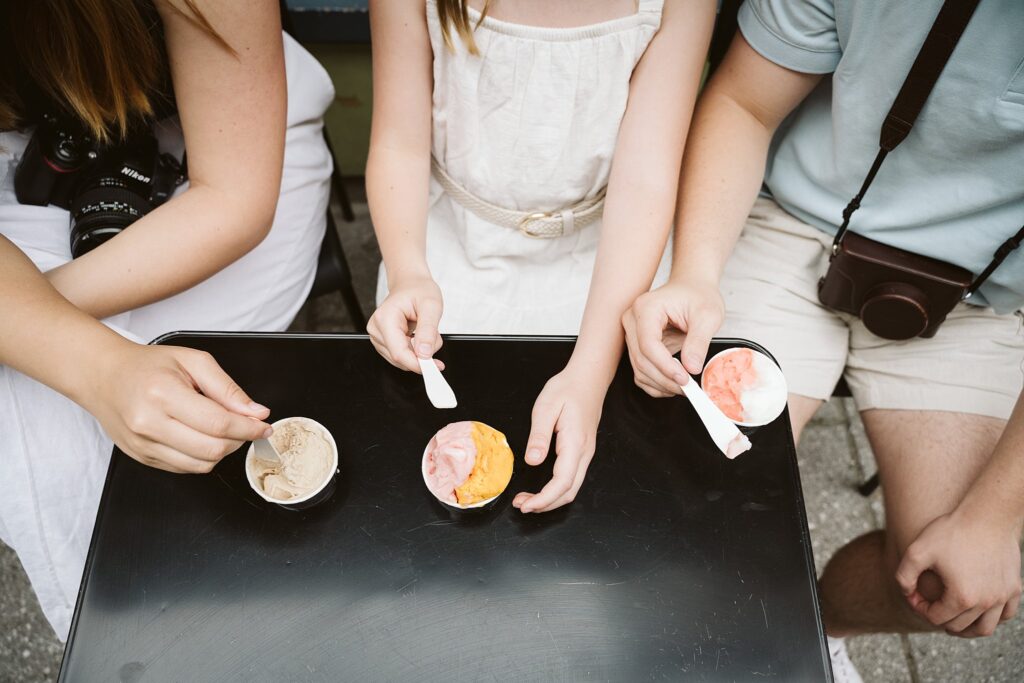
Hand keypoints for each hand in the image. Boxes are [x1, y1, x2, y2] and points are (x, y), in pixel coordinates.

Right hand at [79, 343, 271, 473]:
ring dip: (222, 451)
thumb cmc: (147, 365)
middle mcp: (149, 424)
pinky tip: (200, 436)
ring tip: (221, 429)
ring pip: (201, 465)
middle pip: (212, 449)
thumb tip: (256, 412)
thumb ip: (228, 389)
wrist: (102, 376)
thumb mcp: (193, 362)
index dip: (248, 428)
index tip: (263, 426)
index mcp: (163, 394)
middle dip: (239, 440)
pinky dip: (202, 457)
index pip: (218, 424)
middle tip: (245, 425)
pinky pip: (184, 468)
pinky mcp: (141, 458)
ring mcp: (143, 445)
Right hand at [367, 273, 444, 372]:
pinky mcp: (383, 341)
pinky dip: (414, 350)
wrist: (410, 284)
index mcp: (385, 318)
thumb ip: (428, 331)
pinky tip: (418, 336)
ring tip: (425, 331)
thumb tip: (424, 354)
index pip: (399, 352)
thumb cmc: (419, 290)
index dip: (417, 364)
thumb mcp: (431, 306)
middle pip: (400, 358)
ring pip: (401, 359)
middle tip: (435, 336)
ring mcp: (378, 336)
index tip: (435, 367)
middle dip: (422, 354)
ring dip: (419, 352)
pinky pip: (401, 355)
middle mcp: (377, 329)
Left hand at [512, 365, 604, 512]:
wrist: (588, 378)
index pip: (561, 482)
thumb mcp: (546, 407)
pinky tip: (542, 488)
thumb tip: (533, 461)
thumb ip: (539, 436)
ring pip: (572, 488)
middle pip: (569, 492)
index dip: (543, 499)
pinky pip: (572, 479)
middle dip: (545, 505)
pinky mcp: (582, 451)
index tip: (525, 504)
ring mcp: (586, 453)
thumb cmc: (567, 389)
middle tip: (521, 504)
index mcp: (575, 443)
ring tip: (528, 499)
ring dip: (551, 499)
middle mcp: (584, 453)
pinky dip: (557, 490)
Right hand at [622, 277, 723, 396]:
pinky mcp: (637, 346)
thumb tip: (691, 368)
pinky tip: (673, 384)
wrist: (692, 288)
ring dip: (661, 384)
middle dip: (665, 379)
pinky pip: (640, 371)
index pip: (648, 344)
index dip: (665, 365)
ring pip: (639, 369)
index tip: (685, 379)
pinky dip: (656, 383)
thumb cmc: (698, 296)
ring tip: (685, 387)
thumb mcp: (708, 315)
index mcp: (646, 308)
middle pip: (641, 359)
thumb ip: (699, 341)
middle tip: (689, 389)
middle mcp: (632, 320)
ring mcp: (632, 334)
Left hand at [896, 506, 1022, 637]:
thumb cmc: (951, 531)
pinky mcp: (1014, 587)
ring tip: (952, 618)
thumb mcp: (917, 551)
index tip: (913, 594)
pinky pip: (1006, 614)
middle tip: (929, 605)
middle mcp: (986, 602)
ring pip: (985, 628)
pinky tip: (978, 608)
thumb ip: (904, 575)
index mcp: (962, 597)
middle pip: (959, 626)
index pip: (936, 618)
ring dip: (967, 628)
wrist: (988, 515)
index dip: (919, 608)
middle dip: (939, 618)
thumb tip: (906, 593)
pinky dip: (991, 618)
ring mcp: (1002, 596)